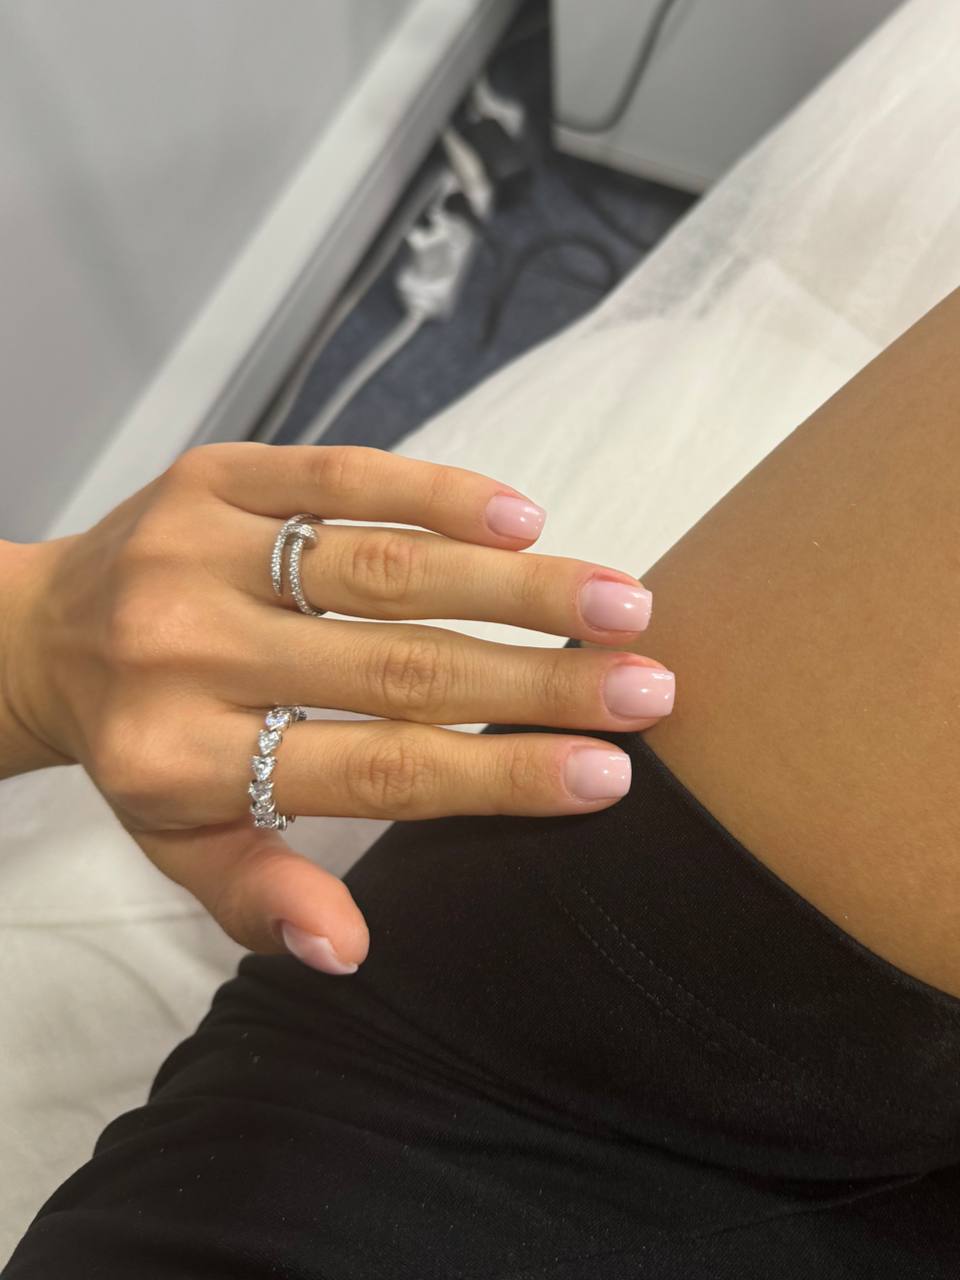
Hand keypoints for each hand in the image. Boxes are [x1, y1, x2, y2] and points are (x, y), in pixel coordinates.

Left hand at [3, 444, 673, 972]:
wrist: (42, 631)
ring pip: (387, 568)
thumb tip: (352, 949)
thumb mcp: (180, 843)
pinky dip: (441, 494)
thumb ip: (260, 896)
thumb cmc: (141, 746)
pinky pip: (343, 477)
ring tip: (622, 601)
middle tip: (651, 686)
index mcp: (179, 760)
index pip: (375, 770)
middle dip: (541, 680)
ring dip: (518, 585)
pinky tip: (525, 519)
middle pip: (399, 667)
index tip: (609, 773)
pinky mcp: (214, 476)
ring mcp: (198, 551)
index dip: (500, 775)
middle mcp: (185, 652)